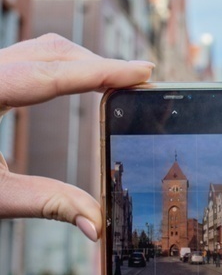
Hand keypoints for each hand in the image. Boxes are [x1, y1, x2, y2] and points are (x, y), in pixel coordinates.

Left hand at [0, 34, 152, 234]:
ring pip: (40, 49)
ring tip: (117, 83)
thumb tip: (97, 225)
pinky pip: (28, 59)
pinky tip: (81, 83)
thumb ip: (49, 204)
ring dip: (82, 63)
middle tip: (139, 81)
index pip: (52, 73)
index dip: (102, 72)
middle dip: (99, 64)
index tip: (141, 71)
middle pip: (51, 51)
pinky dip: (61, 67)